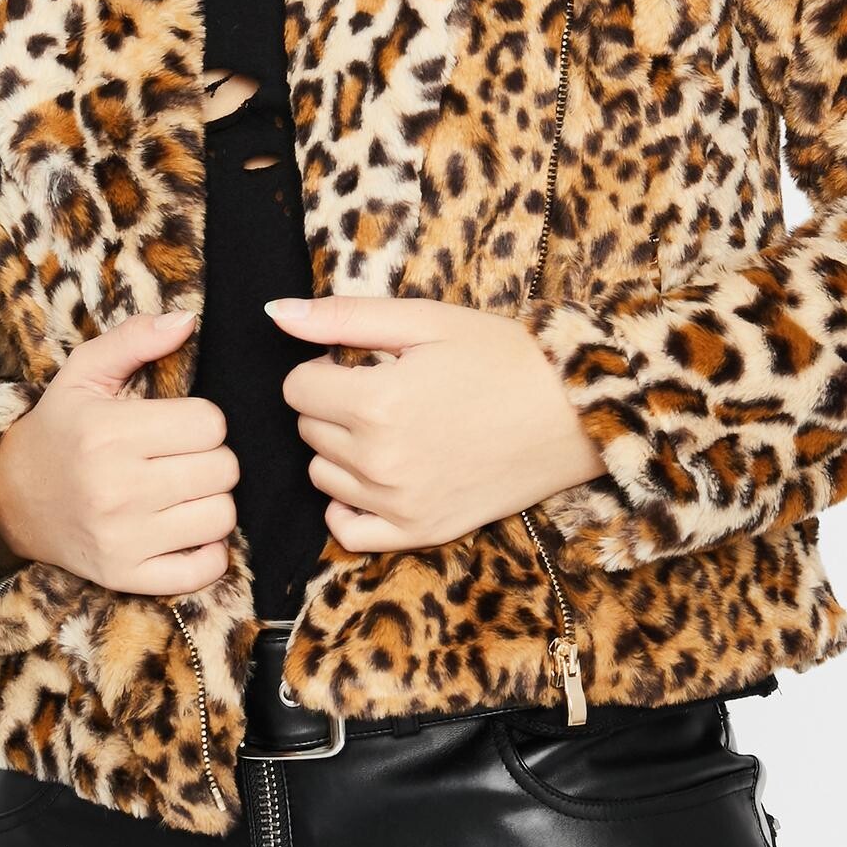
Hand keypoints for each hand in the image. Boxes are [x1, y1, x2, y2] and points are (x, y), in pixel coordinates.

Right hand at [0, 309, 240, 596]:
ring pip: (221, 516)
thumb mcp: (85, 372)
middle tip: (183, 456)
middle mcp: (116, 489)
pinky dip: (207, 552)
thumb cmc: (61, 429)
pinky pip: (203, 570)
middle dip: (212, 458)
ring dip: (212, 500)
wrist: (11, 500)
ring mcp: (122, 539)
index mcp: (109, 433)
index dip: (204, 420)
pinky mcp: (125, 576)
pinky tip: (185, 529)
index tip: (180, 424)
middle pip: (223, 469)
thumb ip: (136, 338)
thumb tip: (188, 319)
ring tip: (184, 489)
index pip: (211, 424)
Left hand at [265, 295, 606, 552]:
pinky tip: (381, 472)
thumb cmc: (501, 357)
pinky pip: (347, 529)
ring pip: (323, 475)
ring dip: (342, 448)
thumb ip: (342, 317)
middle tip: (386, 387)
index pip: (296, 389)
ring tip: (394, 425)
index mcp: (376, 403)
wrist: (571, 414)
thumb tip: (275, 312)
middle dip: (334, 404)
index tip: (360, 362)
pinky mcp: (420, 534)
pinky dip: (350, 501)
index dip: (323, 368)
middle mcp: (380, 462)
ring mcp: (399, 505)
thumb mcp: (423, 319)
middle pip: (308, 430)